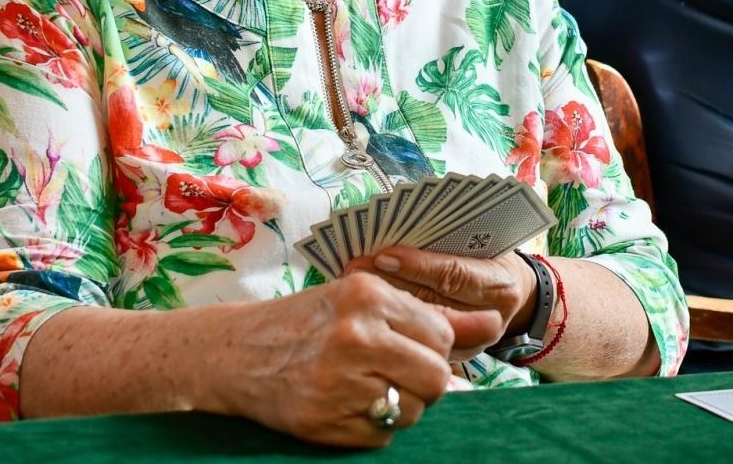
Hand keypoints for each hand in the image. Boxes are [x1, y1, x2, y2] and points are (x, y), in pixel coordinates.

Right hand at [221, 273, 501, 446]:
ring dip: (400, 406)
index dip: (432, 347)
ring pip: (412, 411)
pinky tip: (347, 404)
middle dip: (424, 381)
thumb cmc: (308, 320)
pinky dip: (373, 426)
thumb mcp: (365, 299)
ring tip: (367, 386)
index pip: (440, 334)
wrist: (235, 353)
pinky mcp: (322, 421)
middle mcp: (355, 337)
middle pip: (434, 378)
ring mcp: (337, 382)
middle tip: (395, 372)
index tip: (409, 346)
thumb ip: (433, 314)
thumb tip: (496, 322)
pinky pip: (381, 436)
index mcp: (368, 296)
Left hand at [348, 248, 536, 359]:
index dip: (419, 266)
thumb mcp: (478, 244)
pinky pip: (419, 343)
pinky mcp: (455, 358)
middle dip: (393, 287)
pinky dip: (392, 325)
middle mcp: (491, 320)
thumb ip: (446, 243)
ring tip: (353, 286)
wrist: (508, 294)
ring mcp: (473, 345)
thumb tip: (396, 230)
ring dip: (386, 305)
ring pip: (422, 327)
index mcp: (499, 285)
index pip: (455, 274)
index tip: (384, 256)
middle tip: (357, 270)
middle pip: (434, 305)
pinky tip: (367, 310)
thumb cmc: (488, 259)